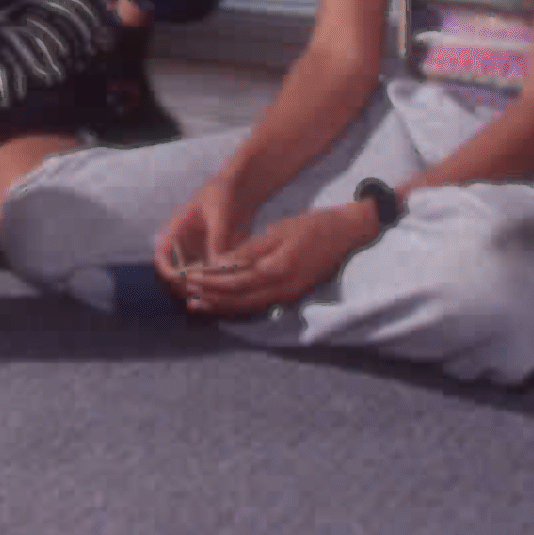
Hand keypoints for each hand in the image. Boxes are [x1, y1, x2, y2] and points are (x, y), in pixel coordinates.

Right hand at [152, 174, 256, 285]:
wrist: (241, 191)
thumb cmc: (222, 194)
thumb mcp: (218, 214)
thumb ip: (217, 238)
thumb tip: (216, 263)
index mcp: (177, 230)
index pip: (162, 253)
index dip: (165, 267)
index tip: (176, 277)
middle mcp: (186, 245)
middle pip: (178, 271)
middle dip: (186, 284)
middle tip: (200, 292)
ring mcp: (201, 253)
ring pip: (197, 277)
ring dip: (204, 288)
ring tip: (215, 294)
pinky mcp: (217, 258)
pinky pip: (215, 275)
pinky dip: (220, 284)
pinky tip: (229, 290)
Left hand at [177, 201, 379, 318]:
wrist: (347, 235)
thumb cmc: (311, 226)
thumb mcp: (277, 231)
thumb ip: (250, 251)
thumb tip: (220, 263)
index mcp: (277, 270)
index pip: (235, 282)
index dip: (210, 282)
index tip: (189, 278)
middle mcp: (283, 290)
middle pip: (239, 300)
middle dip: (212, 299)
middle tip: (186, 295)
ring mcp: (289, 297)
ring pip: (249, 308)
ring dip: (222, 308)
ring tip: (198, 306)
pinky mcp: (292, 297)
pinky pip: (260, 306)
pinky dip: (240, 307)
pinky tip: (226, 305)